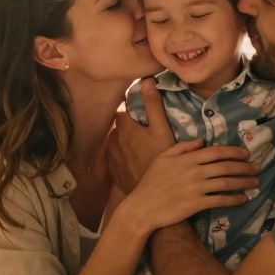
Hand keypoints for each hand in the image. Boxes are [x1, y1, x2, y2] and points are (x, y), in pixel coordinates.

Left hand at [108, 78, 175, 192]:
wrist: (153, 194)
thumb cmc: (160, 158)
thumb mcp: (162, 129)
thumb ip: (153, 105)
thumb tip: (147, 80)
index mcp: (125, 129)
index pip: (122, 111)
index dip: (130, 110)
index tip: (140, 114)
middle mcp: (114, 142)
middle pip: (117, 128)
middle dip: (127, 127)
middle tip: (142, 131)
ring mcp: (112, 158)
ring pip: (114, 144)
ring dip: (123, 142)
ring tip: (138, 146)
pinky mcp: (114, 173)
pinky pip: (114, 160)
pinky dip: (121, 157)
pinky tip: (133, 162)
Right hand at [119, 138, 257, 234]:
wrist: (142, 207)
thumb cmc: (150, 182)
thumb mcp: (162, 158)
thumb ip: (182, 147)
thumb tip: (201, 141)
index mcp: (187, 158)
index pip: (217, 152)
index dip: (234, 152)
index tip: (246, 154)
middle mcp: (194, 171)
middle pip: (226, 166)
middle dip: (244, 167)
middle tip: (257, 168)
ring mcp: (196, 188)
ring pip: (226, 183)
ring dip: (243, 182)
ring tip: (255, 183)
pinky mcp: (196, 204)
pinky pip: (220, 200)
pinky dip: (234, 199)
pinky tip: (243, 199)